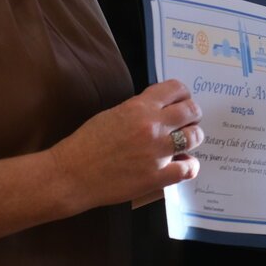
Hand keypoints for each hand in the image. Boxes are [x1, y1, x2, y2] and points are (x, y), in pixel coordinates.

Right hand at [50, 79, 203, 210]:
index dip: (183, 94)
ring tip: (187, 142)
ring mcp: (157, 153)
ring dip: (193, 138)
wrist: (71, 174)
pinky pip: (188, 168)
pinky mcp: (157, 177)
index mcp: (139, 107)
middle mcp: (152, 127)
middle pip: (191, 111)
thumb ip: (139, 110)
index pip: (176, 89)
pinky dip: (190, 166)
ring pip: (194, 137)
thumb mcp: (113, 114)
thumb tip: (159, 109)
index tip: (183, 99)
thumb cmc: (87, 144)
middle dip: (193, 114)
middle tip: (188, 121)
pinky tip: (184, 164)